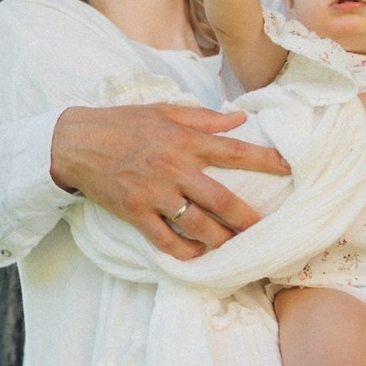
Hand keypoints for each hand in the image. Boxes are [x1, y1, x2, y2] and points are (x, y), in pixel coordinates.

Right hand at [51, 103, 289, 257]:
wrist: (76, 142)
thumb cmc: (123, 123)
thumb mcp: (164, 110)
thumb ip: (204, 117)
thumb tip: (239, 119)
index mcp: (184, 139)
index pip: (233, 151)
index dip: (264, 160)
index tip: (289, 168)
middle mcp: (173, 167)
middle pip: (222, 199)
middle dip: (248, 218)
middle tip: (267, 230)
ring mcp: (154, 193)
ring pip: (198, 225)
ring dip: (221, 240)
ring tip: (237, 248)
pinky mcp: (135, 213)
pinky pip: (166, 240)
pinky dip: (185, 251)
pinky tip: (199, 255)